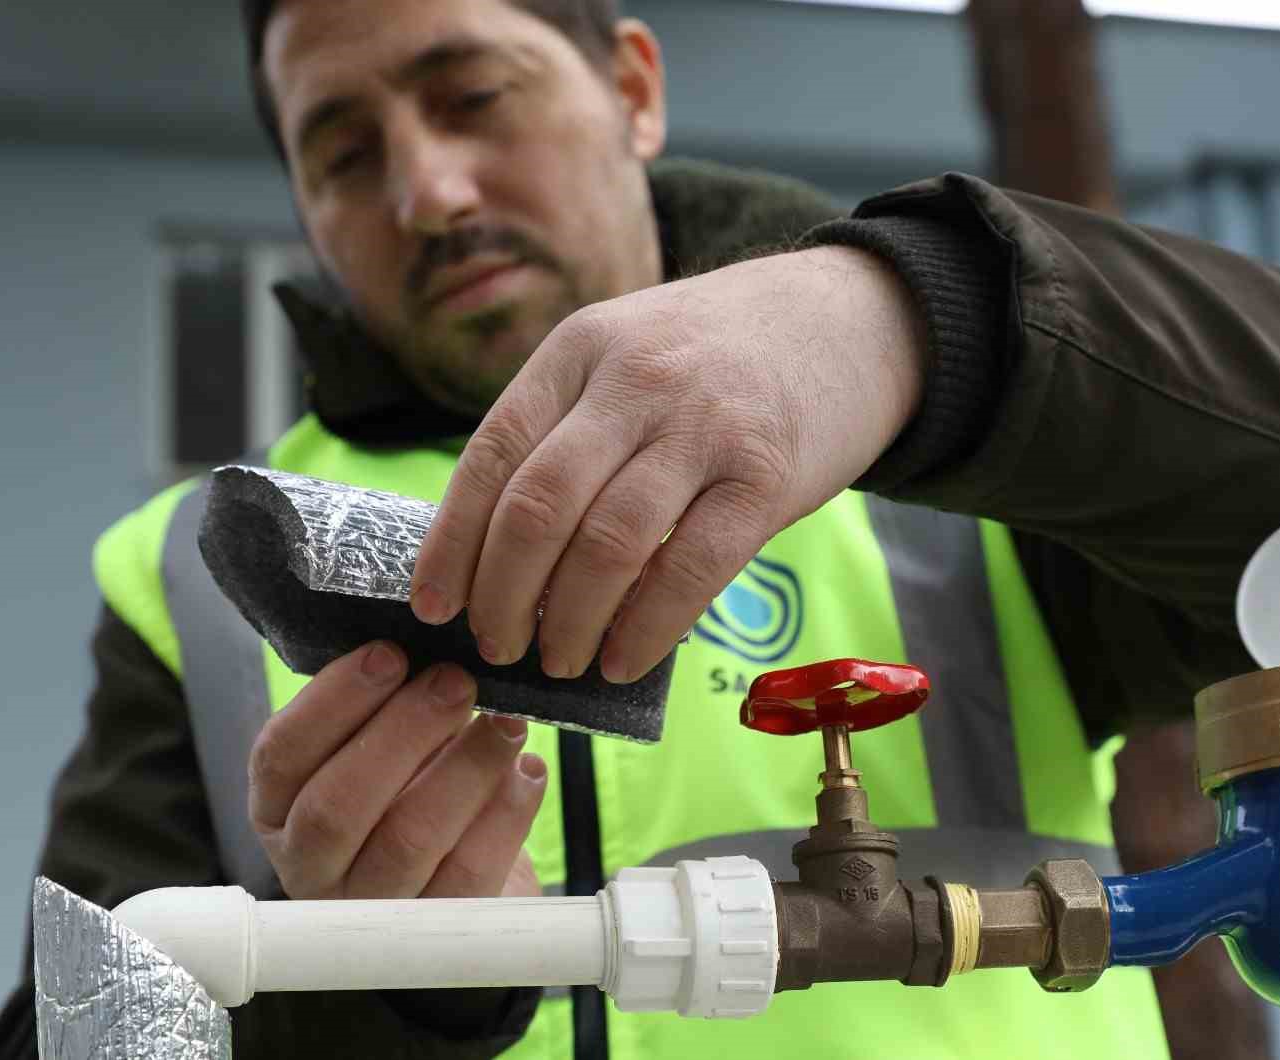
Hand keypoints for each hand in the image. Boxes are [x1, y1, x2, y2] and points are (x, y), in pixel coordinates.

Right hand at [248, 641, 546, 898]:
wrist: (461, 882)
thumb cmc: (413, 790)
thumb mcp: (385, 746)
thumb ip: (391, 703)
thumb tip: (434, 645)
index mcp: (279, 808)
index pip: (281, 756)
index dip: (333, 701)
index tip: (389, 653)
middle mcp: (309, 865)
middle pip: (338, 805)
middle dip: (403, 732)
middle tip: (457, 681)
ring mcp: (368, 907)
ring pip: (407, 840)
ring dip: (464, 768)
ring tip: (506, 721)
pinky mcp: (434, 931)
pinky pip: (470, 871)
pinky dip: (506, 813)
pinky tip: (529, 771)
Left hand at [410, 245, 924, 682]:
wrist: (847, 320)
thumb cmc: (718, 356)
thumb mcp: (627, 353)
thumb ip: (568, 426)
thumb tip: (496, 550)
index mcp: (580, 348)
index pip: (493, 455)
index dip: (452, 542)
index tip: (432, 607)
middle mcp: (635, 381)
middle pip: (540, 506)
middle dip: (504, 595)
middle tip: (497, 646)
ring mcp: (704, 428)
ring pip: (608, 545)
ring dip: (569, 622)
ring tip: (558, 661)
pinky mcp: (765, 476)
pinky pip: (690, 570)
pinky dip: (646, 629)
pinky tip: (622, 659)